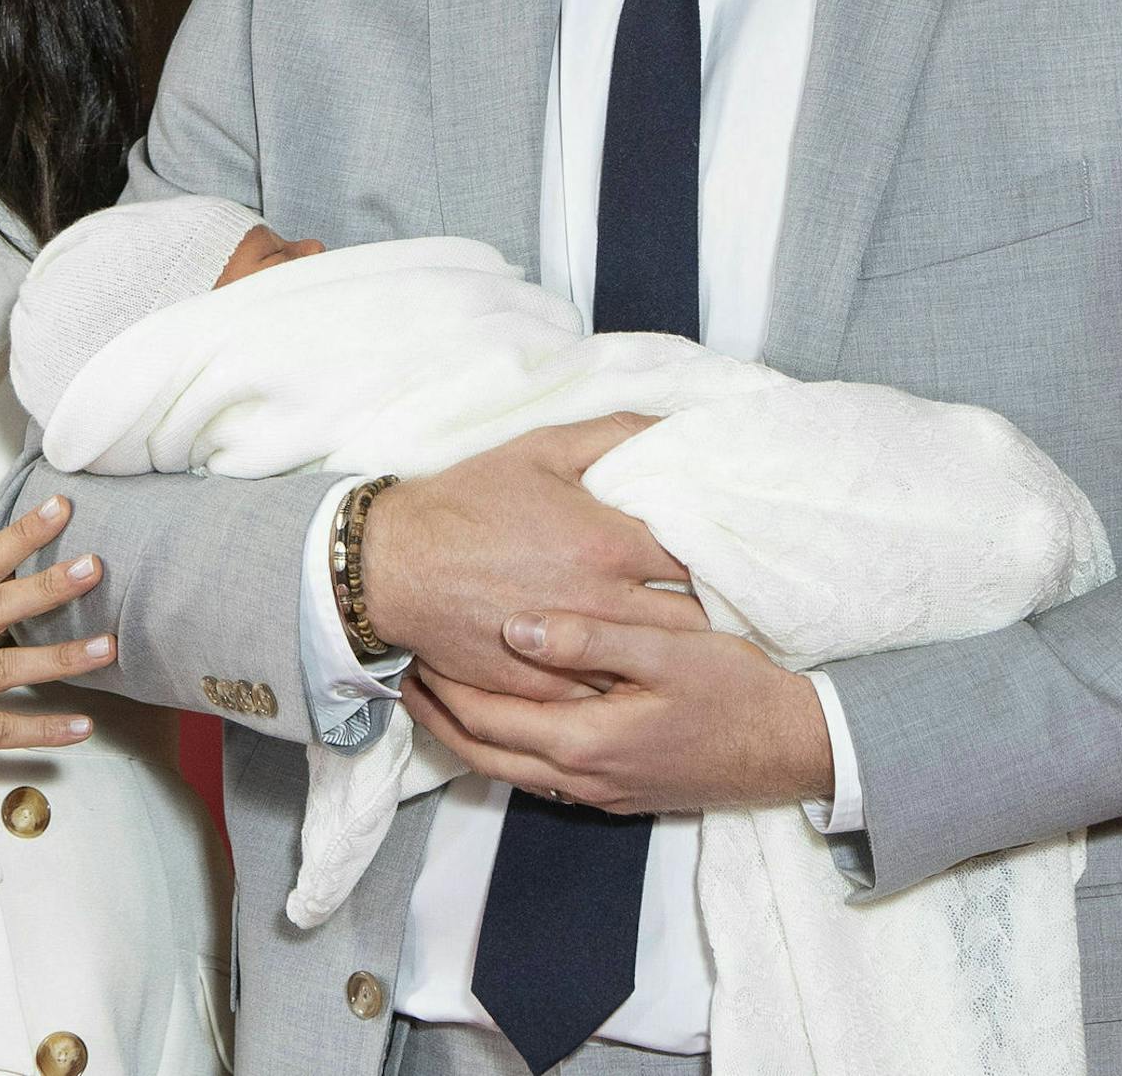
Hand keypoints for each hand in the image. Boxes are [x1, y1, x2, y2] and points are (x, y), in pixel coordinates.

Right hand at [360, 415, 690, 697]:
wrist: (397, 565)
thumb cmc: (469, 501)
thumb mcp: (541, 450)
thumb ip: (614, 434)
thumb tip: (673, 428)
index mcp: (607, 543)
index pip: (699, 558)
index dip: (718, 555)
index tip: (724, 552)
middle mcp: (601, 603)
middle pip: (691, 620)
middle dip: (708, 609)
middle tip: (715, 598)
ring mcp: (575, 653)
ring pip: (655, 665)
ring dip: (674, 652)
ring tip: (685, 639)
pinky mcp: (547, 689)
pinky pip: (609, 695)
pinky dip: (625, 682)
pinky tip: (632, 669)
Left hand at [403, 610, 833, 814]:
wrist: (793, 750)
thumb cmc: (734, 691)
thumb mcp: (666, 651)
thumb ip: (589, 638)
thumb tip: (514, 628)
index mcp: (584, 741)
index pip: (485, 719)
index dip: (442, 685)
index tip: (412, 644)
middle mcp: (581, 778)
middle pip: (482, 753)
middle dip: (438, 714)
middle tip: (404, 668)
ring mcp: (598, 792)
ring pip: (506, 769)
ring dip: (466, 731)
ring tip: (438, 686)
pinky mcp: (616, 791)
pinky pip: (538, 773)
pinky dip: (505, 743)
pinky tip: (503, 708)